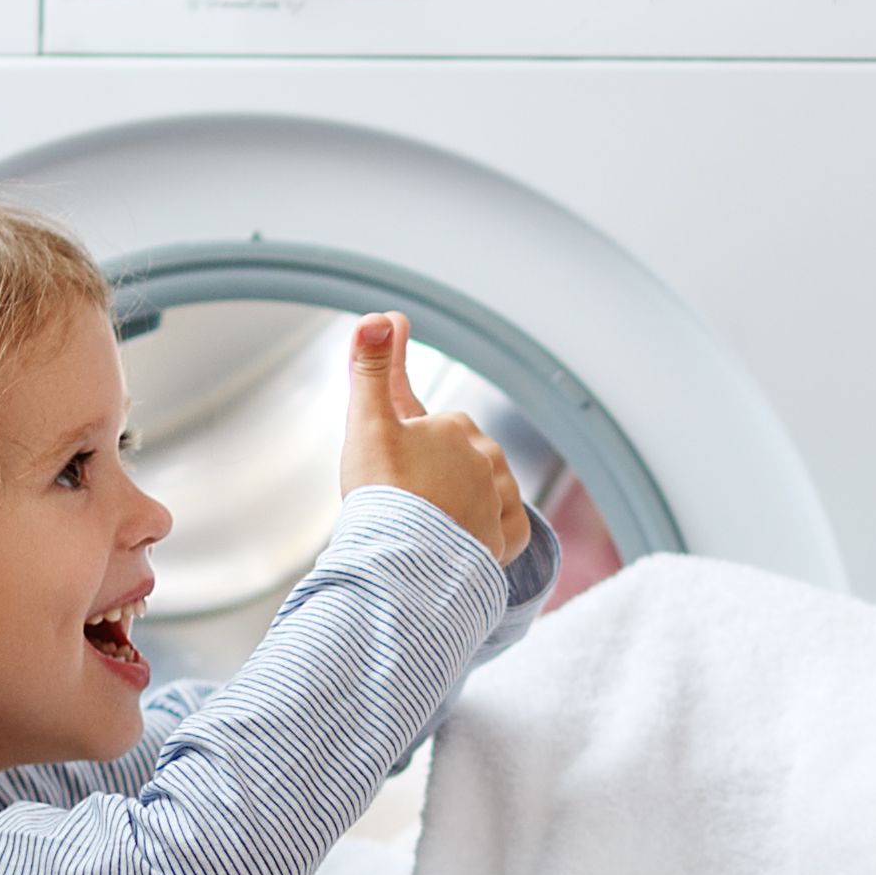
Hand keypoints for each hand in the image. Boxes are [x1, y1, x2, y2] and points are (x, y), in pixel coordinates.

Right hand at [339, 313, 531, 560]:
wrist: (401, 559)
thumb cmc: (381, 490)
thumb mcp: (367, 420)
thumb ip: (372, 368)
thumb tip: (381, 315)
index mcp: (455, 426)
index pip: (431, 427)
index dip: (406, 446)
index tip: (392, 472)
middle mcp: (486, 458)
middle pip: (456, 463)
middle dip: (434, 476)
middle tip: (402, 501)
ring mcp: (499, 499)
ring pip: (483, 493)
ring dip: (462, 503)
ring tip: (427, 525)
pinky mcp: (505, 539)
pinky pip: (508, 530)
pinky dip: (491, 533)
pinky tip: (467, 540)